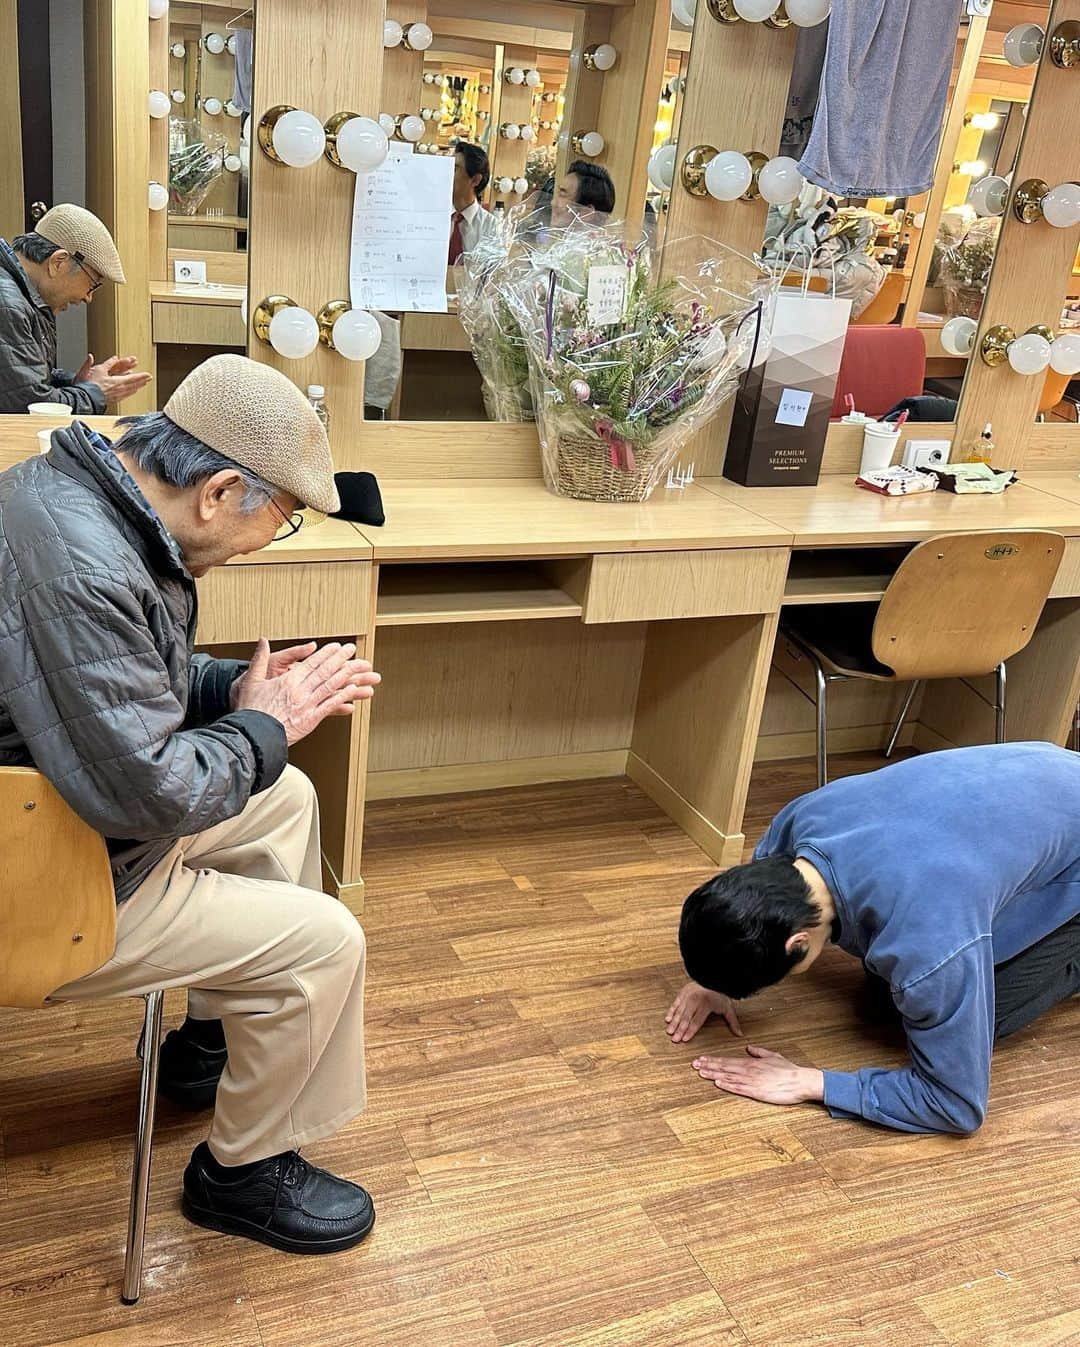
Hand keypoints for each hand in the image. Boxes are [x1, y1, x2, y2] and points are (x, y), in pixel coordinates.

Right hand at [78, 353, 150, 405]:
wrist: (86, 398)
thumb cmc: (90, 385)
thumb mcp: (99, 370)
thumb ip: (108, 364)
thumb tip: (114, 358)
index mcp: (118, 382)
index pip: (133, 378)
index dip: (141, 376)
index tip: (148, 375)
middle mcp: (120, 389)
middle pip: (134, 385)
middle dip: (142, 381)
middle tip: (149, 379)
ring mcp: (118, 395)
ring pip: (131, 390)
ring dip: (138, 386)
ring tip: (143, 384)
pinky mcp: (114, 399)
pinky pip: (125, 395)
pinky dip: (131, 392)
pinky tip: (132, 392)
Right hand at [231, 638, 380, 744]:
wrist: (252, 735)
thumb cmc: (250, 710)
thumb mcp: (251, 680)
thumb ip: (259, 658)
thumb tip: (263, 640)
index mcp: (288, 681)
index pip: (311, 663)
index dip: (326, 653)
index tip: (336, 647)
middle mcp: (300, 691)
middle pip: (324, 671)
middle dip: (340, 659)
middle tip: (352, 650)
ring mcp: (307, 705)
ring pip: (330, 686)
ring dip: (346, 675)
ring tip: (358, 667)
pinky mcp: (310, 720)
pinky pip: (329, 706)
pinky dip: (342, 698)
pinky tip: (353, 692)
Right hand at [665, 980, 741, 1043]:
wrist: (714, 977)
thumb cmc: (720, 993)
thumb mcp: (728, 1008)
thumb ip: (732, 1022)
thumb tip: (739, 1034)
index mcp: (706, 1004)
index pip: (696, 1021)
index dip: (690, 1031)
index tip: (684, 1039)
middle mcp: (695, 1000)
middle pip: (686, 1018)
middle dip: (679, 1030)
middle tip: (674, 1039)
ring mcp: (688, 996)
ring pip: (679, 1012)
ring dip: (674, 1023)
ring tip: (669, 1031)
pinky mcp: (683, 992)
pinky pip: (675, 1003)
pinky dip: (671, 1012)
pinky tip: (668, 1019)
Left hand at [692, 1045, 824, 1105]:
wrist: (800, 1081)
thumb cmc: (788, 1069)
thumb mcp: (772, 1056)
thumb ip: (758, 1052)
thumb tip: (748, 1047)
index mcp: (752, 1062)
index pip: (728, 1060)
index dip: (713, 1059)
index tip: (701, 1058)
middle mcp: (749, 1070)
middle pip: (725, 1067)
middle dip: (708, 1065)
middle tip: (694, 1064)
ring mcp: (752, 1081)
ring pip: (729, 1077)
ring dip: (714, 1075)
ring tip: (701, 1072)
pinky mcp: (757, 1092)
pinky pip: (739, 1088)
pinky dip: (728, 1085)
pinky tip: (718, 1083)